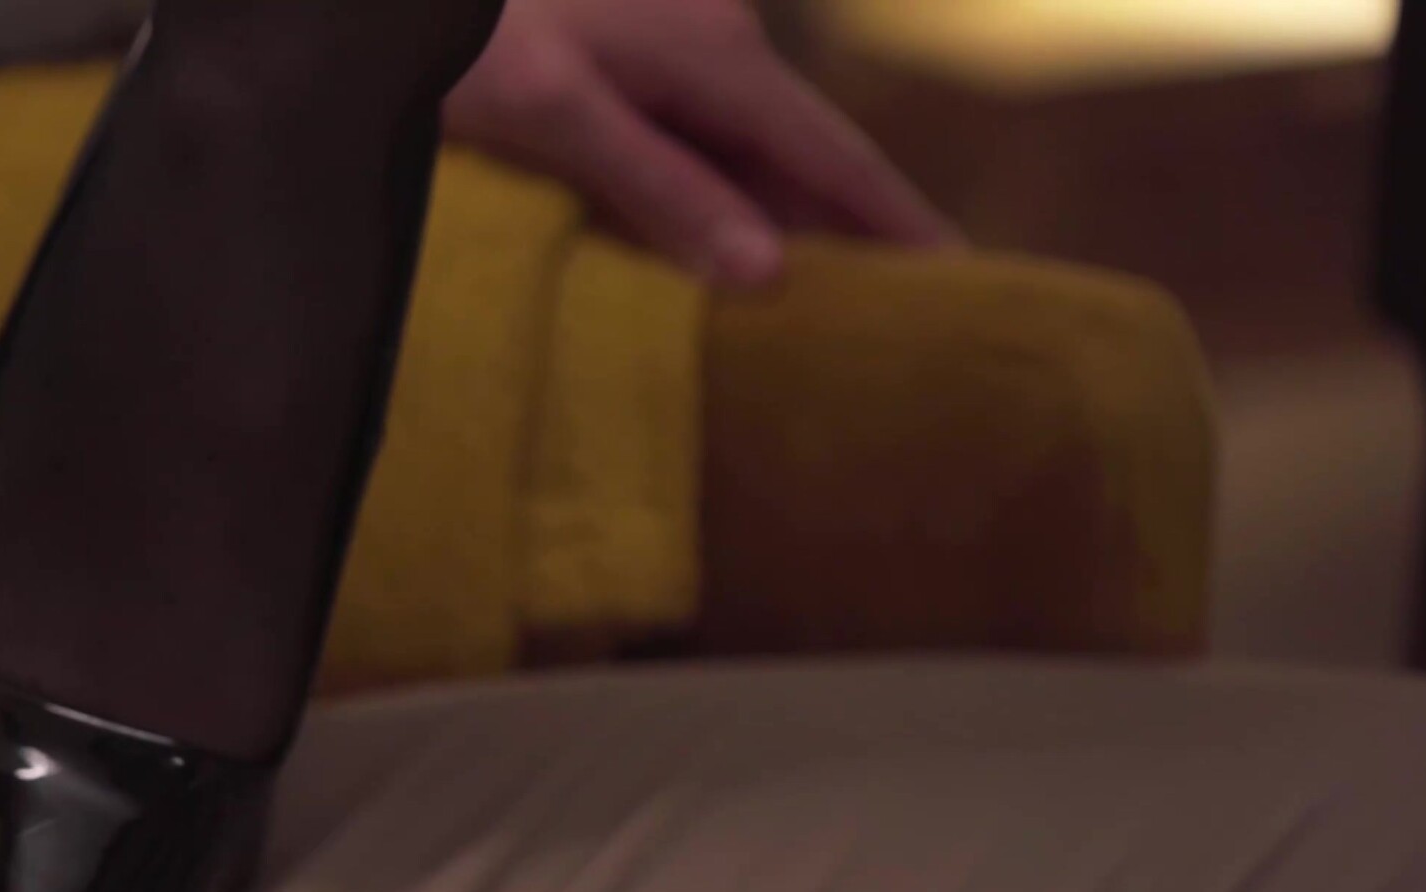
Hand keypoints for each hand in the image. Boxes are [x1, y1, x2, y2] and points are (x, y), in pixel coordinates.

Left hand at [447, 0, 954, 285]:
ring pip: (747, 152)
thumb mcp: (554, 115)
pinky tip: (719, 249)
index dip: (897, 221)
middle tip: (903, 319)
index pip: (834, 155)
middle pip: (799, 157)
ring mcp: (673, 44)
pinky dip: (722, 199)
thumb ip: (659, 189)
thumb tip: (766, 272)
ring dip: (781, 223)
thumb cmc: (467, 38)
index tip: (959, 280)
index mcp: (717, 54)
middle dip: (850, 232)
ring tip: (822, 306)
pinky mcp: (630, 57)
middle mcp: (714, 41)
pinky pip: (699, 142)